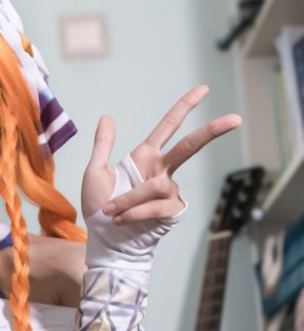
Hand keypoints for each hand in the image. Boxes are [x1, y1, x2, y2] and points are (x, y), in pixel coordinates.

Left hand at [82, 85, 241, 221]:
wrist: (103, 241)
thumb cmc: (100, 209)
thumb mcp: (95, 173)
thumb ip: (103, 146)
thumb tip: (106, 116)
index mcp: (146, 157)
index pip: (168, 127)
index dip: (184, 107)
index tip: (203, 89)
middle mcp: (161, 171)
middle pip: (190, 146)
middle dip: (212, 131)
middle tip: (236, 119)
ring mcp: (168, 191)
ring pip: (156, 186)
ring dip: (130, 198)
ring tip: (111, 211)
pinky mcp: (171, 211)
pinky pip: (156, 205)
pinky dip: (135, 212)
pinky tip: (120, 219)